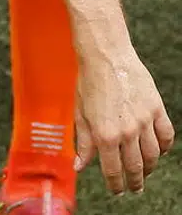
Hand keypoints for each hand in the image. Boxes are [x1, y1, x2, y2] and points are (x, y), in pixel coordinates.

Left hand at [74, 45, 173, 193]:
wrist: (106, 56)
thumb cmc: (88, 82)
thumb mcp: (80, 114)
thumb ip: (83, 142)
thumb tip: (80, 165)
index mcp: (104, 134)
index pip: (113, 170)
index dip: (115, 184)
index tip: (116, 190)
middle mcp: (126, 131)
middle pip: (135, 166)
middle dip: (134, 181)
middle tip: (134, 188)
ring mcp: (144, 121)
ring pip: (153, 155)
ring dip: (149, 168)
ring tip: (145, 173)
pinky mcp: (157, 109)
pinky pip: (166, 136)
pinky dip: (165, 148)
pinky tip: (160, 152)